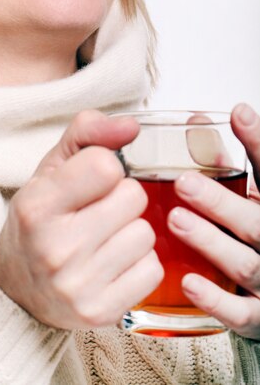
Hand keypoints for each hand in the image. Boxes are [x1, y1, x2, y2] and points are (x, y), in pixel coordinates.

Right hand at [0, 110, 163, 329]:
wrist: (17, 292)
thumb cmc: (37, 223)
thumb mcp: (49, 170)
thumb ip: (87, 133)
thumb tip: (132, 125)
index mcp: (37, 206)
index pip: (105, 165)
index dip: (105, 167)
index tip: (88, 181)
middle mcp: (56, 248)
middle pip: (133, 197)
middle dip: (120, 198)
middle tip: (95, 212)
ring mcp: (78, 285)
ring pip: (146, 234)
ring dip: (130, 231)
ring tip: (102, 239)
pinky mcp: (100, 312)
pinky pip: (152, 269)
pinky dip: (138, 263)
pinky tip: (111, 264)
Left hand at [168, 103, 259, 338]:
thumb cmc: (257, 235)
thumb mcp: (251, 197)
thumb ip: (225, 164)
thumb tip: (193, 122)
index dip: (259, 142)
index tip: (238, 113)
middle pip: (256, 222)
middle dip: (220, 202)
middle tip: (183, 183)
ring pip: (246, 264)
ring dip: (211, 243)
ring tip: (177, 221)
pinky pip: (242, 313)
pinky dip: (217, 300)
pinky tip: (188, 282)